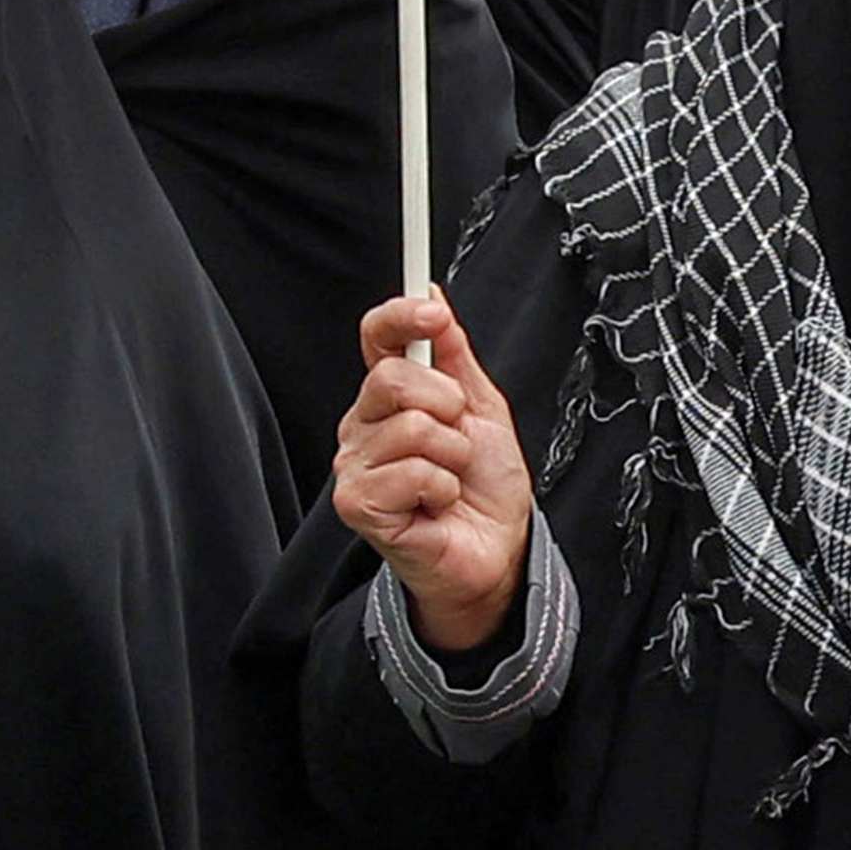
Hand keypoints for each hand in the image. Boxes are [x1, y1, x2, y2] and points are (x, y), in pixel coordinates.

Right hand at [332, 292, 535, 653]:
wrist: (496, 552)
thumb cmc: (485, 488)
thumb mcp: (483, 409)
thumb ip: (455, 356)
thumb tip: (432, 296)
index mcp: (388, 396)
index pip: (375, 337)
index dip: (399, 315)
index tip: (432, 311)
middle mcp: (362, 424)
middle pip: (393, 377)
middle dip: (448, 405)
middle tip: (458, 436)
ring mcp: (354, 463)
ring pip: (413, 428)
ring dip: (453, 457)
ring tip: (451, 480)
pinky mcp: (357, 502)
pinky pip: (413, 472)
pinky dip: (442, 489)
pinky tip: (437, 504)